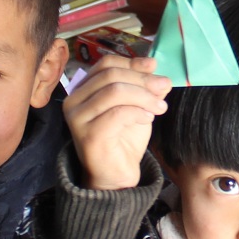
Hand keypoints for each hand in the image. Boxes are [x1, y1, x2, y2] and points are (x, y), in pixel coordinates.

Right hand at [64, 54, 170, 190]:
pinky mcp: (88, 135)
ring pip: (114, 92)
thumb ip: (143, 87)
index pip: (106, 64)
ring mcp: (77, 119)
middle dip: (142, 79)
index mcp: (83, 90)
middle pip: (110, 75)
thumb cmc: (124, 140)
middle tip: (164, 87)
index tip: (154, 66)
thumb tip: (154, 66)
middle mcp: (74, 101)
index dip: (132, 62)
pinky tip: (148, 118)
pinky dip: (137, 112)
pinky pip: (117, 114)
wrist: (116, 176)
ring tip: (160, 107)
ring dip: (143, 96)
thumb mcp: (138, 107)